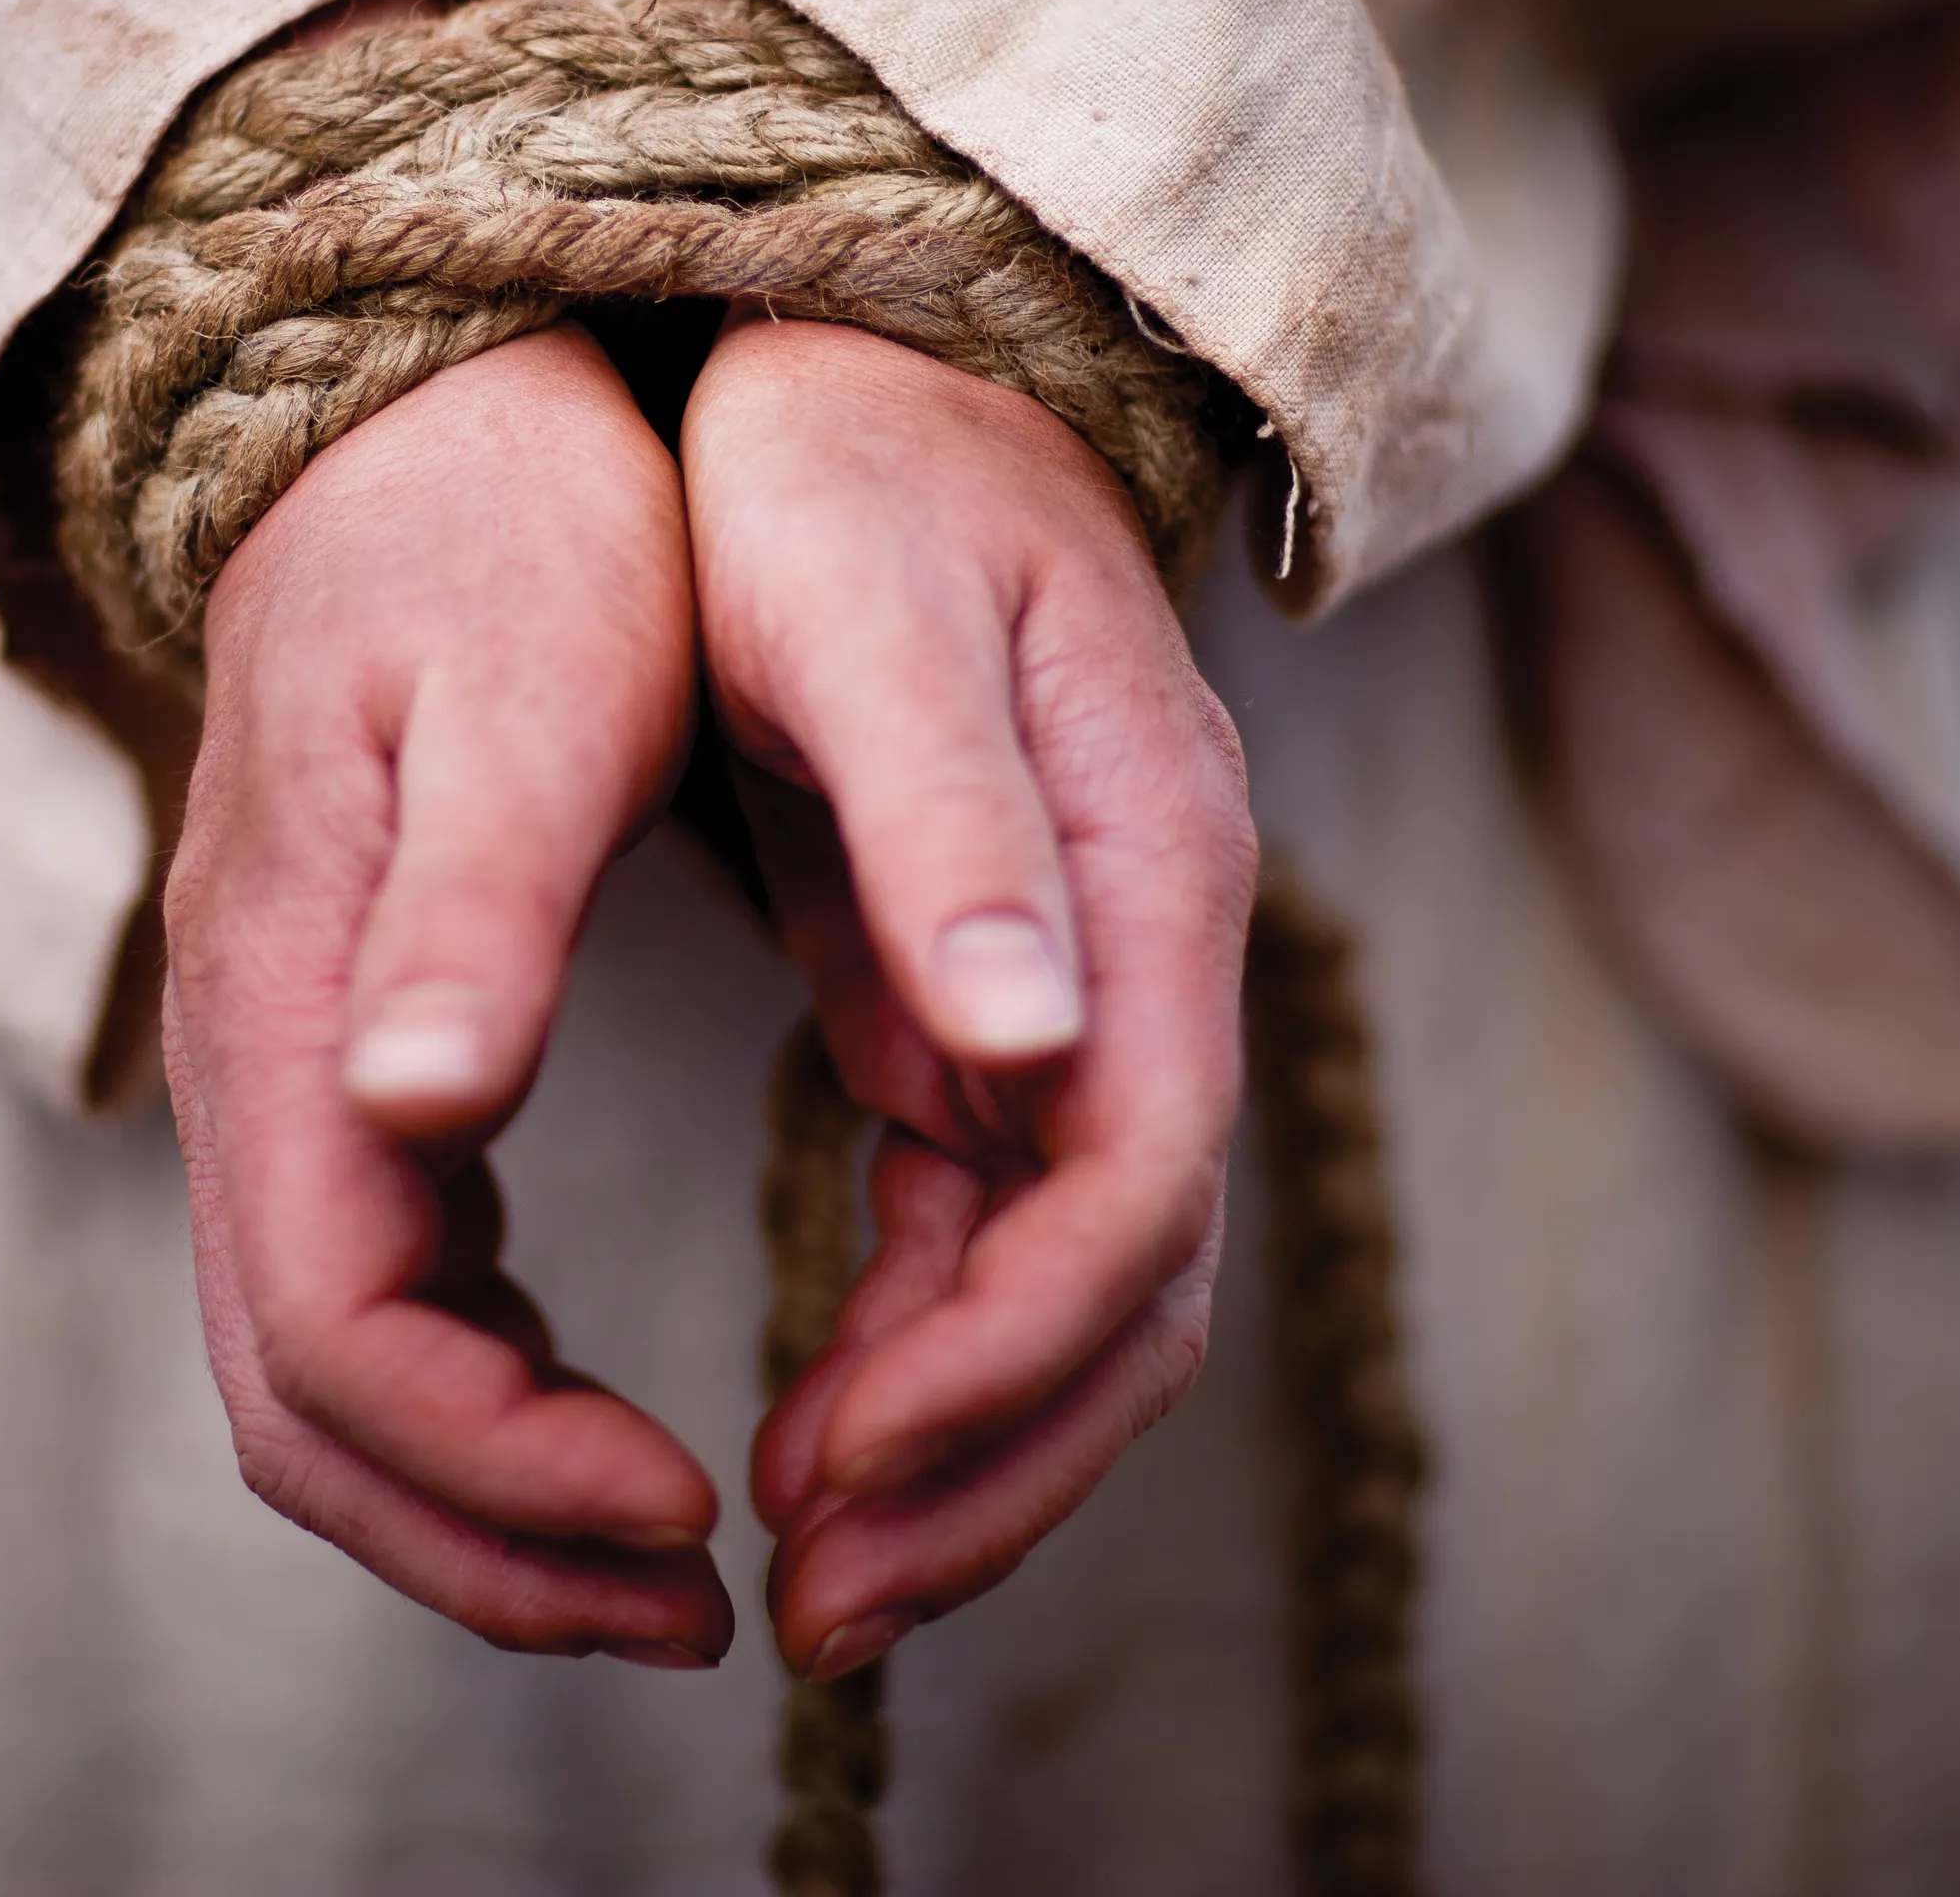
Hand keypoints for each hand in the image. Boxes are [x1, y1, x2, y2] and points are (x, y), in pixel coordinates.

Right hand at [163, 325, 734, 1665]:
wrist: (413, 421)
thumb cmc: (498, 540)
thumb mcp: (528, 696)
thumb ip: (473, 909)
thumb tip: (421, 1110)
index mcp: (287, 1007)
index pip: (343, 1332)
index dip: (503, 1463)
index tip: (691, 1513)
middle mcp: (250, 1071)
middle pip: (309, 1413)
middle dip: (493, 1548)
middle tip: (700, 1610)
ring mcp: (274, 1078)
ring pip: (326, 1385)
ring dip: (489, 1507)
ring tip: (680, 1563)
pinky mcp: (331, 1068)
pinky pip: (375, 1300)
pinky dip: (489, 1406)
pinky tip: (616, 1420)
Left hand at [682, 314, 1253, 1682]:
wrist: (875, 351)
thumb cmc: (855, 462)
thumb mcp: (872, 610)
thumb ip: (955, 827)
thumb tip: (1027, 1053)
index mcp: (1148, 870)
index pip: (1128, 1183)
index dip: (998, 1354)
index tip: (831, 1458)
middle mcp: (1150, 954)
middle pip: (1134, 1286)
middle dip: (992, 1466)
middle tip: (821, 1608)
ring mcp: (1089, 990)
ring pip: (1076, 1288)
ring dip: (961, 1446)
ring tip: (809, 1569)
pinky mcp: (1000, 1005)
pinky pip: (997, 1229)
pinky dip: (924, 1345)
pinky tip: (819, 1417)